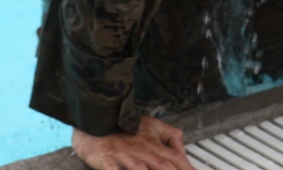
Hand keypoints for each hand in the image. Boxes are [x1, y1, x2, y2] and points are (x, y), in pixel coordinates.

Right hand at [71, 116, 195, 169]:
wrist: (96, 119)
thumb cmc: (123, 126)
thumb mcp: (151, 126)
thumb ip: (171, 136)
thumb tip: (184, 150)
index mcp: (153, 143)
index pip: (176, 158)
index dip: (186, 167)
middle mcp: (141, 150)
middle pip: (162, 166)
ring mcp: (124, 155)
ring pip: (140, 168)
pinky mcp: (106, 159)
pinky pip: (113, 169)